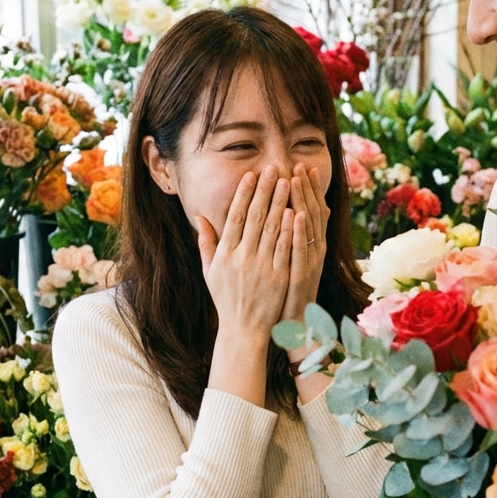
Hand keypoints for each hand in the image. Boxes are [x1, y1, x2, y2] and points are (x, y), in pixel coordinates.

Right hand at [197, 165, 292, 338]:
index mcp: (225, 254)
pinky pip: (286, 249)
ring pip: (273, 229)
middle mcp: (242, 258)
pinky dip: (291, 230)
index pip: (236, 217)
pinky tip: (297, 211)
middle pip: (256, 217)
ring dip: (281, 203)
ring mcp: (261, 268)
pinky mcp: (279, 277)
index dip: (244, 194)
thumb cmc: (226, 298)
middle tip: (274, 169)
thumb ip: (206, 243)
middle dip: (265, 191)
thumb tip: (200, 217)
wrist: (242, 328)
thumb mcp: (210, 271)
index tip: (252, 175)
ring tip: (288, 182)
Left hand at [280, 163, 329, 323]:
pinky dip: (300, 232)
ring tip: (296, 180)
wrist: (296, 323)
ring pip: (308, 227)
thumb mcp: (292, 262)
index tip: (302, 168)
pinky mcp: (303, 274)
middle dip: (305, 189)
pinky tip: (297, 214)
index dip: (308, 190)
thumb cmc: (289, 291)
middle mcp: (314, 250)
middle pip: (311, 213)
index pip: (310, 210)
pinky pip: (301, 249)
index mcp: (309, 245)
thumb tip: (292, 215)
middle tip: (299, 165)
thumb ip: (292, 239)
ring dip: (303, 202)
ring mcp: (310, 262)